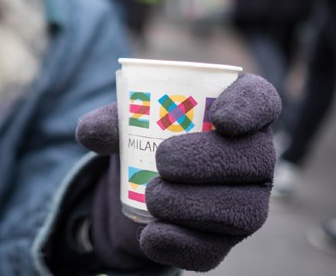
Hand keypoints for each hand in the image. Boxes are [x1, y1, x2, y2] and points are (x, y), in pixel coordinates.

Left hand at [76, 73, 280, 271]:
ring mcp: (245, 202)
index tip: (221, 118)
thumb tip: (91, 132)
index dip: (249, 108)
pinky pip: (215, 250)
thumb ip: (110, 121)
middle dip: (208, 161)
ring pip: (243, 210)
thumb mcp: (127, 122)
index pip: (261, 101)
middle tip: (163, 162)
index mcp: (235, 113)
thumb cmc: (145, 137)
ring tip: (152, 198)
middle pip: (254, 158)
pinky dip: (181, 244)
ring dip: (194, 205)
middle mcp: (252, 157)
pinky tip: (151, 236)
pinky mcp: (224, 240)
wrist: (137, 186)